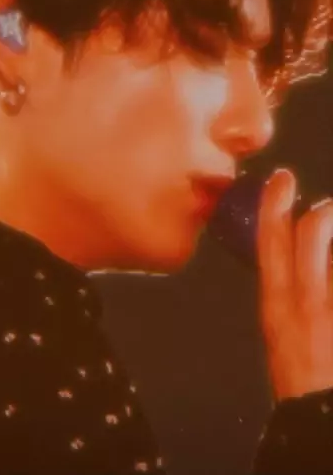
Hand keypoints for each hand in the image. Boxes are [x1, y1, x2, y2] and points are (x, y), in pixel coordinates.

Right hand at [258, 168, 332, 400]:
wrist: (323, 418)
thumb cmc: (300, 377)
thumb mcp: (280, 329)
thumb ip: (289, 292)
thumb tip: (302, 256)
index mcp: (277, 304)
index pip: (271, 239)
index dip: (275, 203)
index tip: (282, 180)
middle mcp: (308, 301)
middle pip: (315, 230)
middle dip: (324, 212)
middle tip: (327, 211)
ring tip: (332, 249)